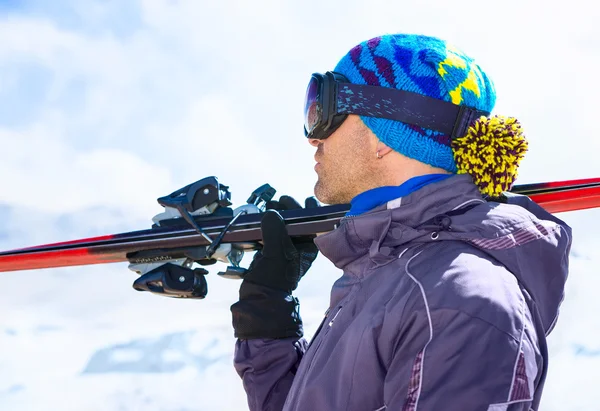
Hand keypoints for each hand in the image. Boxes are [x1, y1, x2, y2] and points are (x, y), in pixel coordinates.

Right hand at [230, 195, 319, 338]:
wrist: (258, 302)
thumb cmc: (272, 282)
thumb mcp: (275, 255)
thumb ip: (275, 232)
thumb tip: (271, 213)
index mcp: (306, 248)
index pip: (311, 222)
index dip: (303, 208)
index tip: (290, 200)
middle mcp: (298, 248)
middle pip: (296, 221)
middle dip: (286, 209)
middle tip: (276, 201)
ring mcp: (284, 250)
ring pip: (283, 226)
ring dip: (276, 215)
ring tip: (267, 207)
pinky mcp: (271, 253)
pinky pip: (271, 233)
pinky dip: (266, 225)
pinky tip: (260, 219)